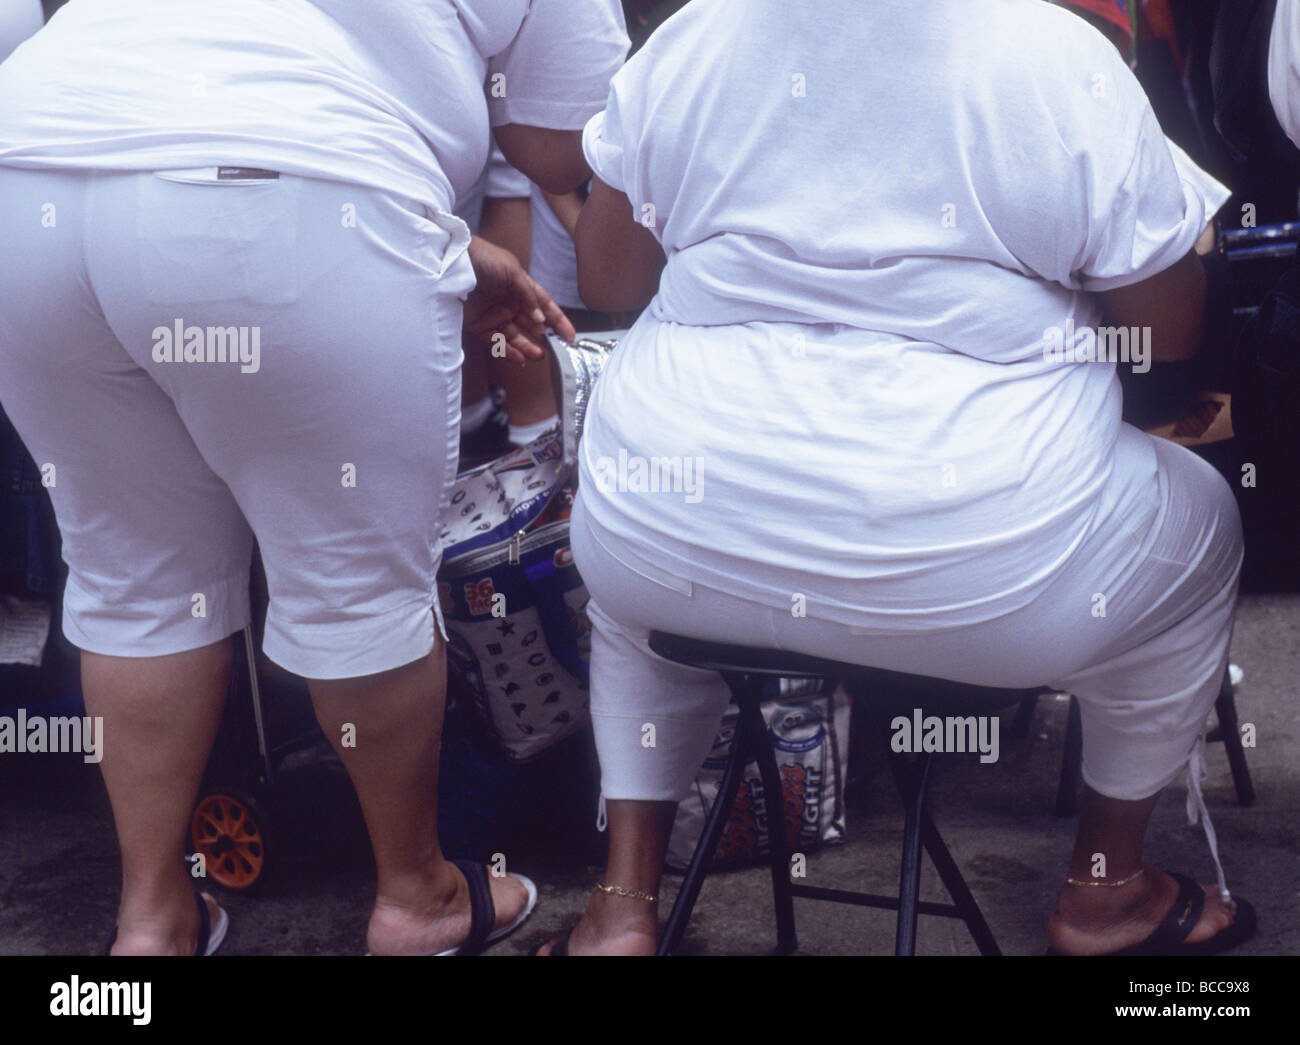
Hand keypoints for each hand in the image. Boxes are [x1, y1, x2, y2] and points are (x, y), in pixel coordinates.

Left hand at [463, 235, 575, 363]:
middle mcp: (509, 303)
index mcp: (520, 287)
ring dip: (527, 346)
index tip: (570, 336)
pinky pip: (496, 342)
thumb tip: (541, 319)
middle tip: (553, 350)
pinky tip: (519, 357)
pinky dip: (508, 351)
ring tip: (538, 355)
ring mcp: (494, 315)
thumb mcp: (512, 271)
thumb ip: (528, 296)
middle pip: (531, 325)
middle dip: (543, 338)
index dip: (558, 320)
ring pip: (515, 336)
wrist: (452, 261)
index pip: (544, 306)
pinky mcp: (478, 326)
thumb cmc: (484, 258)